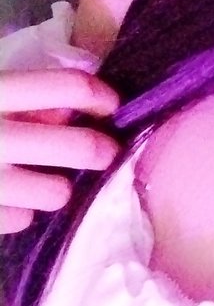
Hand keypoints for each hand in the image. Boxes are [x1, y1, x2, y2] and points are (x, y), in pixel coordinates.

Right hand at [0, 68, 119, 233]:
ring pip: (58, 192)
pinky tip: (8, 196)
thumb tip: (76, 111)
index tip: (110, 105)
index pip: (71, 87)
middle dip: (103, 150)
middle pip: (82, 147)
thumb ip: (27, 98)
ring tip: (41, 177)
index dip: (102, 96)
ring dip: (57, 186)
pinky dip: (20, 208)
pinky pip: (24, 218)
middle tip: (105, 152)